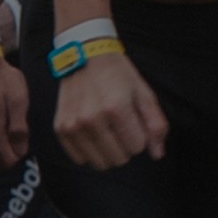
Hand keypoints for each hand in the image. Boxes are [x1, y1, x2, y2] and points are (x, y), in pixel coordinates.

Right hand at [55, 49, 167, 170]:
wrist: (84, 54)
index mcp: (116, 108)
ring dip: (108, 151)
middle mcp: (91, 118)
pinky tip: (92, 133)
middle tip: (120, 126)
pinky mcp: (60, 128)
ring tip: (107, 130)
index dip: (140, 136)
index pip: (137, 147)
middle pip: (119, 159)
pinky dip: (89, 151)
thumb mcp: (144, 93)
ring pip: (100, 163)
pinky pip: (80, 159)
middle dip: (125, 146)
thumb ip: (156, 124)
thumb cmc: (117, 74)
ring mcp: (73, 125)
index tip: (133, 121)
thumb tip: (157, 154)